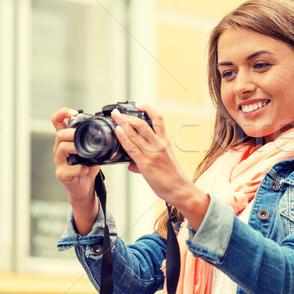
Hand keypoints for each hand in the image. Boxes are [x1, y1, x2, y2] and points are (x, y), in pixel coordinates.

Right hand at [51, 107, 99, 233]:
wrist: (85, 187)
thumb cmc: (88, 167)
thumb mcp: (92, 149)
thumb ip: (95, 139)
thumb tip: (112, 127)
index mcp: (66, 140)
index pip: (57, 121)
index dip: (63, 113)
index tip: (75, 113)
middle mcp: (59, 149)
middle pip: (59, 134)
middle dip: (72, 133)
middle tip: (84, 137)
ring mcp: (59, 161)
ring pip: (61, 148)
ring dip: (75, 148)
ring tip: (85, 152)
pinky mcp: (62, 174)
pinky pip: (69, 168)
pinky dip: (80, 168)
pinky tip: (86, 169)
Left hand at [112, 105, 208, 228]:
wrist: (179, 188)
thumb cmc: (171, 176)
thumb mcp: (163, 161)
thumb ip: (146, 158)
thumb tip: (131, 163)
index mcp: (165, 141)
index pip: (158, 119)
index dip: (148, 109)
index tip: (138, 105)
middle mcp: (159, 144)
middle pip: (144, 123)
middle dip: (128, 116)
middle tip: (117, 112)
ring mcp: (152, 153)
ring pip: (137, 133)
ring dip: (123, 123)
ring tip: (114, 117)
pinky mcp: (146, 163)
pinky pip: (132, 148)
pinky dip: (124, 137)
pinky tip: (118, 131)